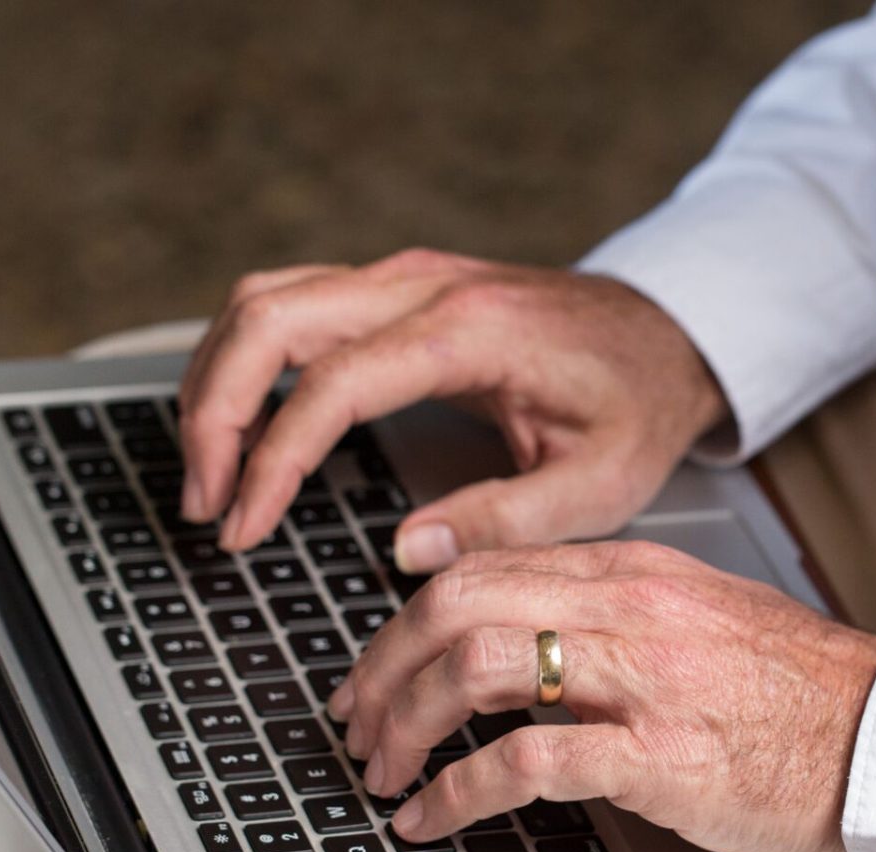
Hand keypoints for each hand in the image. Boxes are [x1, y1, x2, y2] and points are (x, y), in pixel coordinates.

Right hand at [176, 249, 726, 569]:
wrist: (669, 332)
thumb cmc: (638, 404)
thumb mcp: (601, 482)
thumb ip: (507, 519)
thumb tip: (407, 550)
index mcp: (471, 332)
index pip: (331, 386)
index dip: (272, 462)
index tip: (244, 528)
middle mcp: (423, 286)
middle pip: (267, 316)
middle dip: (214, 413)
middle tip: (205, 504)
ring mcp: (403, 277)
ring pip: (262, 298)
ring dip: (216, 380)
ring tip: (208, 475)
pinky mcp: (393, 287)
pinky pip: (288, 303)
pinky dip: (244, 361)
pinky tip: (238, 425)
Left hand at [330, 541, 875, 851]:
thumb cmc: (804, 698)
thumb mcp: (699, 623)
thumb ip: (611, 619)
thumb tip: (519, 642)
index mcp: (634, 571)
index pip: (481, 571)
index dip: (403, 624)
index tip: (374, 673)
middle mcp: (630, 608)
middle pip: (456, 607)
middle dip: (382, 669)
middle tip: (356, 725)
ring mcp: (645, 678)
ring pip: (476, 668)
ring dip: (407, 726)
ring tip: (383, 773)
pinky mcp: (662, 755)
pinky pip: (529, 761)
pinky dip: (458, 792)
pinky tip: (432, 817)